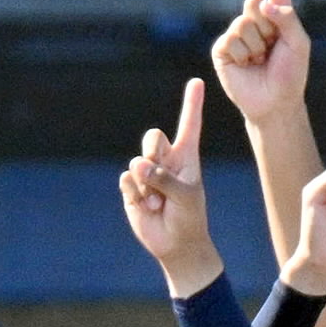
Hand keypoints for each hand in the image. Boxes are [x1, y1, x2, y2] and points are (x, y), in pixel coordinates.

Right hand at [120, 79, 223, 297]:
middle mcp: (165, 160)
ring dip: (148, 184)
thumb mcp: (185, 196)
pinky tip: (148, 206)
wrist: (176, 244)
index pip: (189, 125)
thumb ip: (164, 179)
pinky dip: (137, 194)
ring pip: (138, 161)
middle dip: (154, 151)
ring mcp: (146, 173)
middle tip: (160, 172)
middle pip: (153, 137)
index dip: (192, 103)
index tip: (197, 82)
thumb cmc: (189, 217)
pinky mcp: (132, 188)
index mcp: (186, 157)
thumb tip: (136, 167)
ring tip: (159, 201)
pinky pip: (127, 180)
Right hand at [210, 0, 310, 124]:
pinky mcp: (223, 49)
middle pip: (253, 1)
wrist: (274, 105)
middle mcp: (255, 19)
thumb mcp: (300, 44)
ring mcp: (237, 33)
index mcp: (276, 14)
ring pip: (243, 24)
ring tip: (260, 61)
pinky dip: (242, 55)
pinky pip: (230, 40)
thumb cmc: (290, 75)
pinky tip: (246, 66)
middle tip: (270, 49)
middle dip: (266, 27)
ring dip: (255, 46)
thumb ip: (288, 19)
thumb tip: (261, 3)